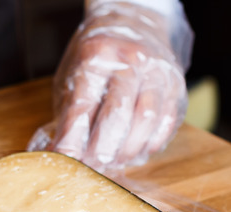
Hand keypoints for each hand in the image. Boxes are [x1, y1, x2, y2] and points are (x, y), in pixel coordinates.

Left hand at [45, 2, 191, 171]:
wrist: (134, 24)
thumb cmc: (96, 58)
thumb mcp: (72, 76)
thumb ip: (66, 113)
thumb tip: (55, 153)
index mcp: (96, 55)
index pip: (83, 104)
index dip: (73, 137)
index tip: (66, 159)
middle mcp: (130, 61)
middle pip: (117, 115)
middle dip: (103, 149)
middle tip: (93, 166)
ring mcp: (157, 73)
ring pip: (145, 121)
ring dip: (127, 150)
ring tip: (113, 160)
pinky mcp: (176, 86)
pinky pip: (166, 124)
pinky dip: (149, 144)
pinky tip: (135, 151)